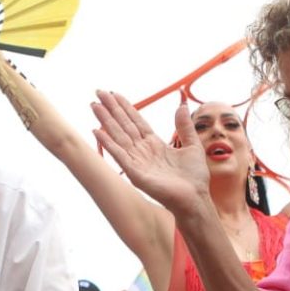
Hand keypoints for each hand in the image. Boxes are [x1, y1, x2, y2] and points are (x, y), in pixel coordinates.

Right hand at [90, 90, 209, 212]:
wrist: (195, 198)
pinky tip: (96, 131)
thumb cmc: (194, 178)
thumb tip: (181, 106)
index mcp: (154, 144)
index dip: (125, 107)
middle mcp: (142, 151)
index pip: (135, 121)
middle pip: (123, 125)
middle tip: (98, 92)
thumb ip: (184, 127)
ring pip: (118, 136)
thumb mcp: (192, 146)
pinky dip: (107, 143)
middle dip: (111, 109)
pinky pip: (118, 155)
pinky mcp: (135, 173)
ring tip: (94, 105)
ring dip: (105, 121)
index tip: (114, 94)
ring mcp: (137, 161)